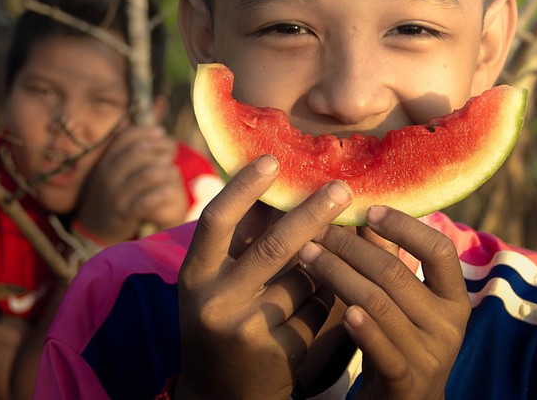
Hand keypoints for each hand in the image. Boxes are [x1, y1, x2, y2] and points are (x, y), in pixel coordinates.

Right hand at [77, 124, 187, 243]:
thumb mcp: (112, 171)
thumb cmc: (112, 192)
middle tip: (172, 151)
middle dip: (159, 149)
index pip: (125, 138)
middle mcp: (108, 176)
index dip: (145, 132)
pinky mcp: (124, 214)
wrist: (95, 227)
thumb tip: (158, 131)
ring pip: (146, 176)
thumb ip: (130, 153)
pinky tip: (171, 190)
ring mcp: (115, 195)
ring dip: (165, 171)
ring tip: (173, 170)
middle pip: (138, 154)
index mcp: (105, 162)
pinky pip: (147, 201)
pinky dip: (162, 194)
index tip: (161, 132)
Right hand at [174, 155, 353, 399]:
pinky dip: (326, 300)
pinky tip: (323, 302)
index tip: (273, 159)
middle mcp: (215, 302)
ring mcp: (246, 330)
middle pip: (274, 248)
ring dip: (323, 266)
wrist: (220, 396)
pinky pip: (318, 310)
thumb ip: (241, 240)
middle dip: (312, 213)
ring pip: (304, 279)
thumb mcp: (216, 282)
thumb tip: (277, 184)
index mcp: (194, 276)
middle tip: (343, 188)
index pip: (216, 221)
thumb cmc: (222, 321)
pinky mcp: (277, 353)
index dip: (243, 187)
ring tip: (327, 261)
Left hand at [297, 206, 469, 399]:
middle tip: (315, 230)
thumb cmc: (397, 341)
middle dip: (349, 247)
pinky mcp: (407, 381)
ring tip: (307, 255)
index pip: (440, 250)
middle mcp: (448, 325)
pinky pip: (381, 347)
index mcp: (453, 298)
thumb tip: (364, 206)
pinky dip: (361, 326)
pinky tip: (340, 310)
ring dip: (338, 275)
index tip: (369, 209)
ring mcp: (430, 355)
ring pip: (379, 303)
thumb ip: (387, 257)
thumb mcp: (400, 301)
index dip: (405, 226)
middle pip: (395, 274)